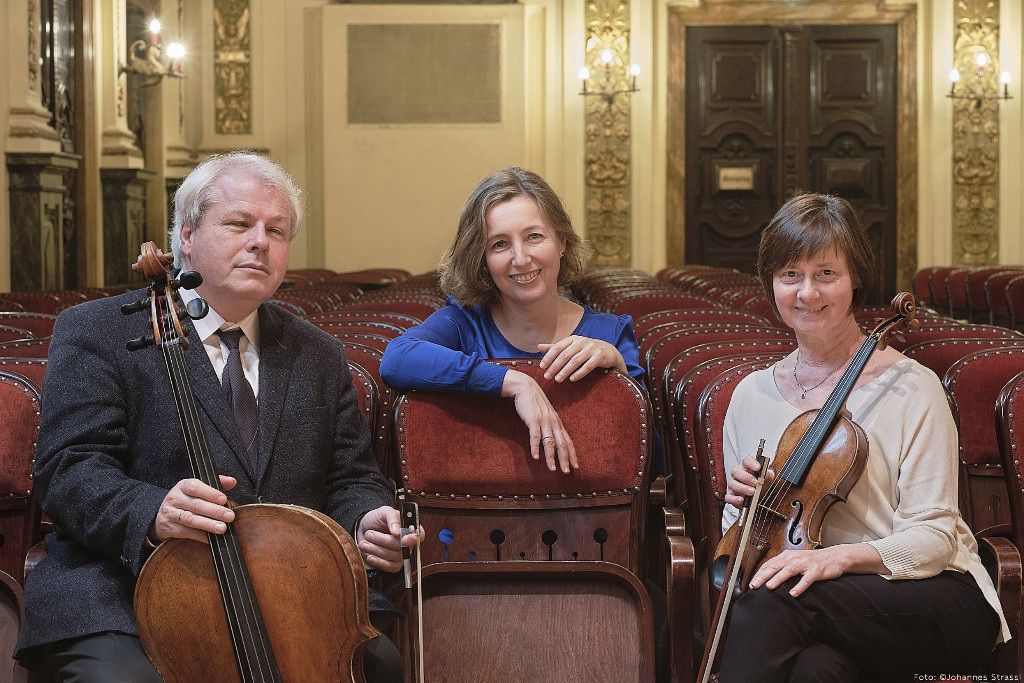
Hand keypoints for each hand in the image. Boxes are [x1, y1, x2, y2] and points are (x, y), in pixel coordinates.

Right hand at [150, 475, 237, 543]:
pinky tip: (211, 538)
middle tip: (230, 516)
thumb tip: (232, 482)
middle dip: (215, 511)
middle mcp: (174, 498)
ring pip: (191, 519)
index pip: (195, 487)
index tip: (224, 499)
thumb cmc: (186, 501)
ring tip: (222, 528)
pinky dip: (201, 536)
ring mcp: (170, 514)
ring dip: (208, 524)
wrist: (162, 516)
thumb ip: (215, 485)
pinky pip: (186, 532)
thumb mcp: (196, 490)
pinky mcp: (169, 528)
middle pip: (196, 505)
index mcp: (183, 486)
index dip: (210, 493)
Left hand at [357, 505, 421, 572]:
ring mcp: (401, 554)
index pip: (420, 535)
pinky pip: (391, 567)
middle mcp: (408, 542)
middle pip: (403, 547)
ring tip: (364, 543)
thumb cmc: (377, 519)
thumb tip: (397, 531)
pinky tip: (370, 556)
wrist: (364, 529)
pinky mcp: (393, 563)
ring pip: (395, 557)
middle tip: (369, 534)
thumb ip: (392, 517)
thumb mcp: (384, 512)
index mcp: (410, 527)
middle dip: (383, 541)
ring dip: (377, 550)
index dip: (413, 538)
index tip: (403, 539)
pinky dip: (379, 562)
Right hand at [501, 369, 577, 472]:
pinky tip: (536, 457)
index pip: (568, 441)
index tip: (575, 466)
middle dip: (565, 459)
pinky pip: (535, 436)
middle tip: (567, 472)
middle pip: (562, 444)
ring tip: (553, 469)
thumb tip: (552, 440)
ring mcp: (544, 421)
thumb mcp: (545, 414)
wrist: (525, 387)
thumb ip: (550, 426)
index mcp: (557, 422)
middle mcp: (553, 422)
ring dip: (551, 457)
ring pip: (550, 442)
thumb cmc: (534, 402)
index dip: (572, 454)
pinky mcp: (533, 420)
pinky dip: (535, 447)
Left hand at [537, 335, 626, 381]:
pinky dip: (579, 373)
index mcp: (573, 339)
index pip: (557, 347)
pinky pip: (587, 366)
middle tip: (547, 377)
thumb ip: (556, 347)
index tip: (542, 367)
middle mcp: (581, 342)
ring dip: (565, 371)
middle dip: (554, 366)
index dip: (548, 357)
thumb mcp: (572, 347)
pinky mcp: (599, 356)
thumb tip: (538, 346)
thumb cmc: (586, 350)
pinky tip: (572, 379)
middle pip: (565, 355)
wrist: (609, 352)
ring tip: (557, 380)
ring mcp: (591, 348)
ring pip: (575, 361)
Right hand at [723, 456, 773, 508]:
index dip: (751, 463)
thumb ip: (767, 475)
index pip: (746, 460)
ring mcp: (733, 485)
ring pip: (732, 484)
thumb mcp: (768, 479)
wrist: (762, 497)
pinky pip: (728, 497)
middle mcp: (738, 474)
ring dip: (743, 488)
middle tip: (756, 483)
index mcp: (747, 467)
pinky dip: (734, 499)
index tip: (758, 468)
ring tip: (753, 492)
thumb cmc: (763, 485)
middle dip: (746, 477)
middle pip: (736, 471)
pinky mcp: (731, 496)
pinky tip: (741, 500)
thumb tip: (765, 474)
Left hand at [748, 543, 885, 596]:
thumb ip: (783, 567)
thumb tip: (768, 577)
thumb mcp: (796, 561)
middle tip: (755, 585)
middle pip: (776, 566)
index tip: (751, 583)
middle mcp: (795, 558)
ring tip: (769, 586)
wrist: (835, 557)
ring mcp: (806, 564)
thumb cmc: (813, 561)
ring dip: (778, 578)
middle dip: (764, 576)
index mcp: (788, 556)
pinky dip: (799, 586)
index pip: (770, 564)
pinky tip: (793, 593)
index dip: (759, 573)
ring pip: (789, 570)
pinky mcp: (816, 571)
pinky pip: (807, 579)